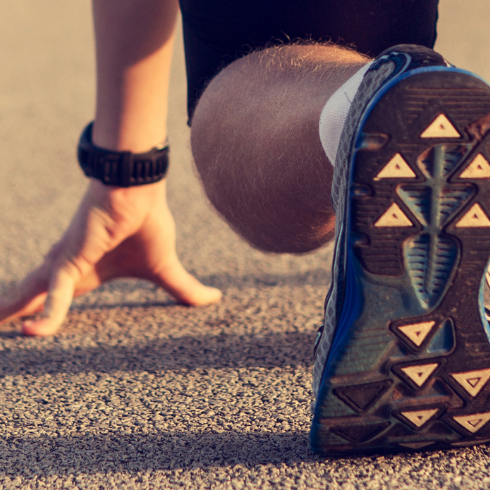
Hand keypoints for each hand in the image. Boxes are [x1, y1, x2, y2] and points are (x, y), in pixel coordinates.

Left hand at [0, 179, 221, 335]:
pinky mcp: (69, 260)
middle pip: (34, 296)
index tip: (29, 326)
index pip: (58, 296)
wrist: (141, 191)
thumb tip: (215, 299)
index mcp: (88, 271)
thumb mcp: (165, 269)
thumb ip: (183, 289)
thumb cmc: (149, 223)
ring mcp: (64, 264)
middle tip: (0, 324)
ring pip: (31, 297)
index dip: (44, 311)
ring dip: (13, 312)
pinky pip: (54, 294)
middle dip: (16, 309)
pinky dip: (45, 316)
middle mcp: (70, 268)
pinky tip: (29, 336)